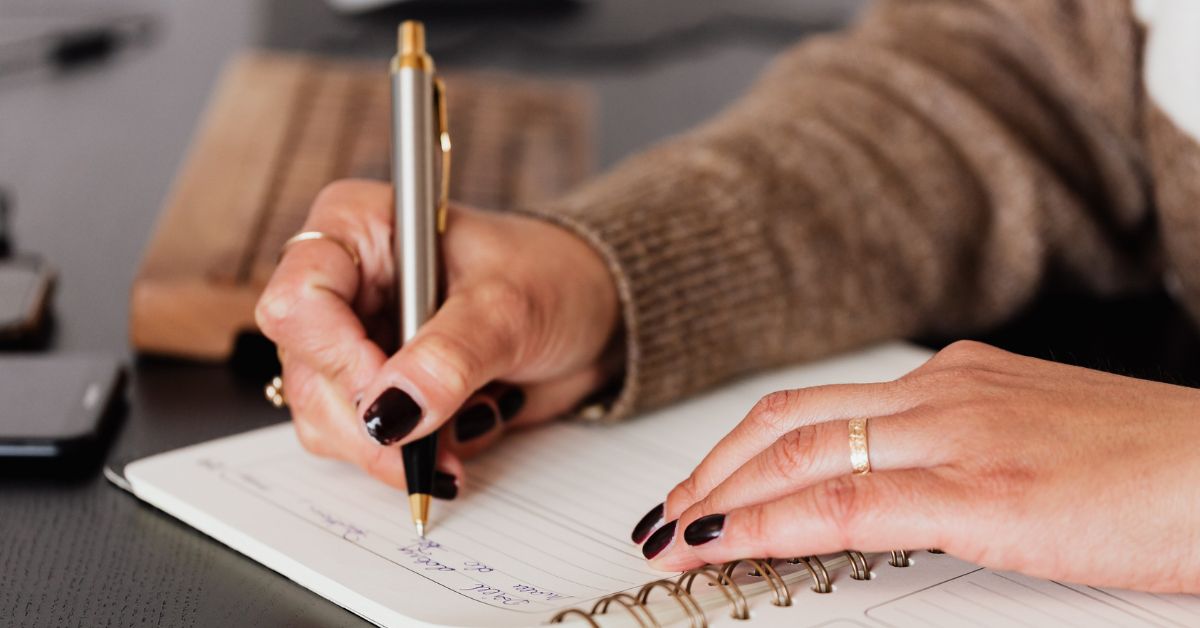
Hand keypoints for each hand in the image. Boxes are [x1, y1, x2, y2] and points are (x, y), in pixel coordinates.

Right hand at [256, 179, 620, 493]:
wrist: (595, 314)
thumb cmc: (554, 277)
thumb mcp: (509, 308)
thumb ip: (449, 357)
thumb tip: (392, 413)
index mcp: (358, 229)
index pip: (299, 298)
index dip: (337, 357)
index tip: (394, 397)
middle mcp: (344, 285)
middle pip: (308, 373)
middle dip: (371, 423)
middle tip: (431, 445)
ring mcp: (357, 342)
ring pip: (327, 420)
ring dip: (396, 447)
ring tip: (470, 423)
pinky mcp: (380, 391)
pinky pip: (365, 445)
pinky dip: (415, 455)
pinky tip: (465, 429)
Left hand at [634, 341, 1199, 592]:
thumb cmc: (1160, 471)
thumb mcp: (1040, 450)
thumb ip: (964, 461)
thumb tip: (903, 498)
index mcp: (958, 382)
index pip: (818, 409)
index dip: (744, 449)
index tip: (705, 487)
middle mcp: (945, 394)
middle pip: (788, 421)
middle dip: (712, 469)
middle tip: (666, 511)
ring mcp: (958, 435)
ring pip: (799, 455)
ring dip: (721, 495)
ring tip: (674, 533)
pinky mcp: (983, 491)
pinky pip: (845, 502)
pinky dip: (769, 521)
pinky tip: (725, 542)